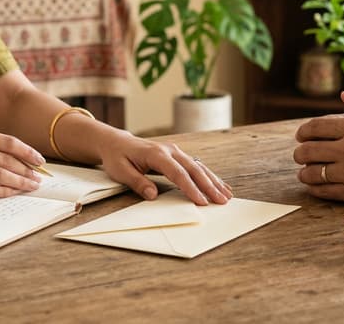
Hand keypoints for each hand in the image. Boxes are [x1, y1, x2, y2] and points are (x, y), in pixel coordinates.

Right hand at [0, 128, 43, 198]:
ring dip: (20, 182)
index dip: (26, 151)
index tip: (39, 160)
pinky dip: (3, 192)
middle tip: (39, 177)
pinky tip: (13, 194)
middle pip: (6, 159)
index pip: (7, 141)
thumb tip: (15, 159)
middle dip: (27, 169)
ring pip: (0, 175)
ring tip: (31, 186)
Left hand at [98, 130, 231, 205]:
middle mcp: (170, 150)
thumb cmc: (118, 157)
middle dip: (209, 186)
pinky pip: (197, 165)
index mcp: (156, 154)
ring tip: (227, 195)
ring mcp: (175, 151)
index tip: (201, 202)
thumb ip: (137, 182)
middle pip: (194, 169)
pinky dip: (209, 176)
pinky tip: (220, 185)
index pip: (177, 173)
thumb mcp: (120, 171)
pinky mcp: (178, 155)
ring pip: (199, 166)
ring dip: (213, 181)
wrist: (117, 142)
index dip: (190, 188)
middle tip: (221, 201)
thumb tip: (153, 195)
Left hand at [294, 90, 343, 205]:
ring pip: (312, 173)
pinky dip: (314, 188)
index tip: (302, 136)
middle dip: (301, 153)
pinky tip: (316, 185)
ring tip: (307, 171)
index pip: (315, 128)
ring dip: (305, 172)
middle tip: (302, 155)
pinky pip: (323, 191)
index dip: (303, 132)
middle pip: (308, 150)